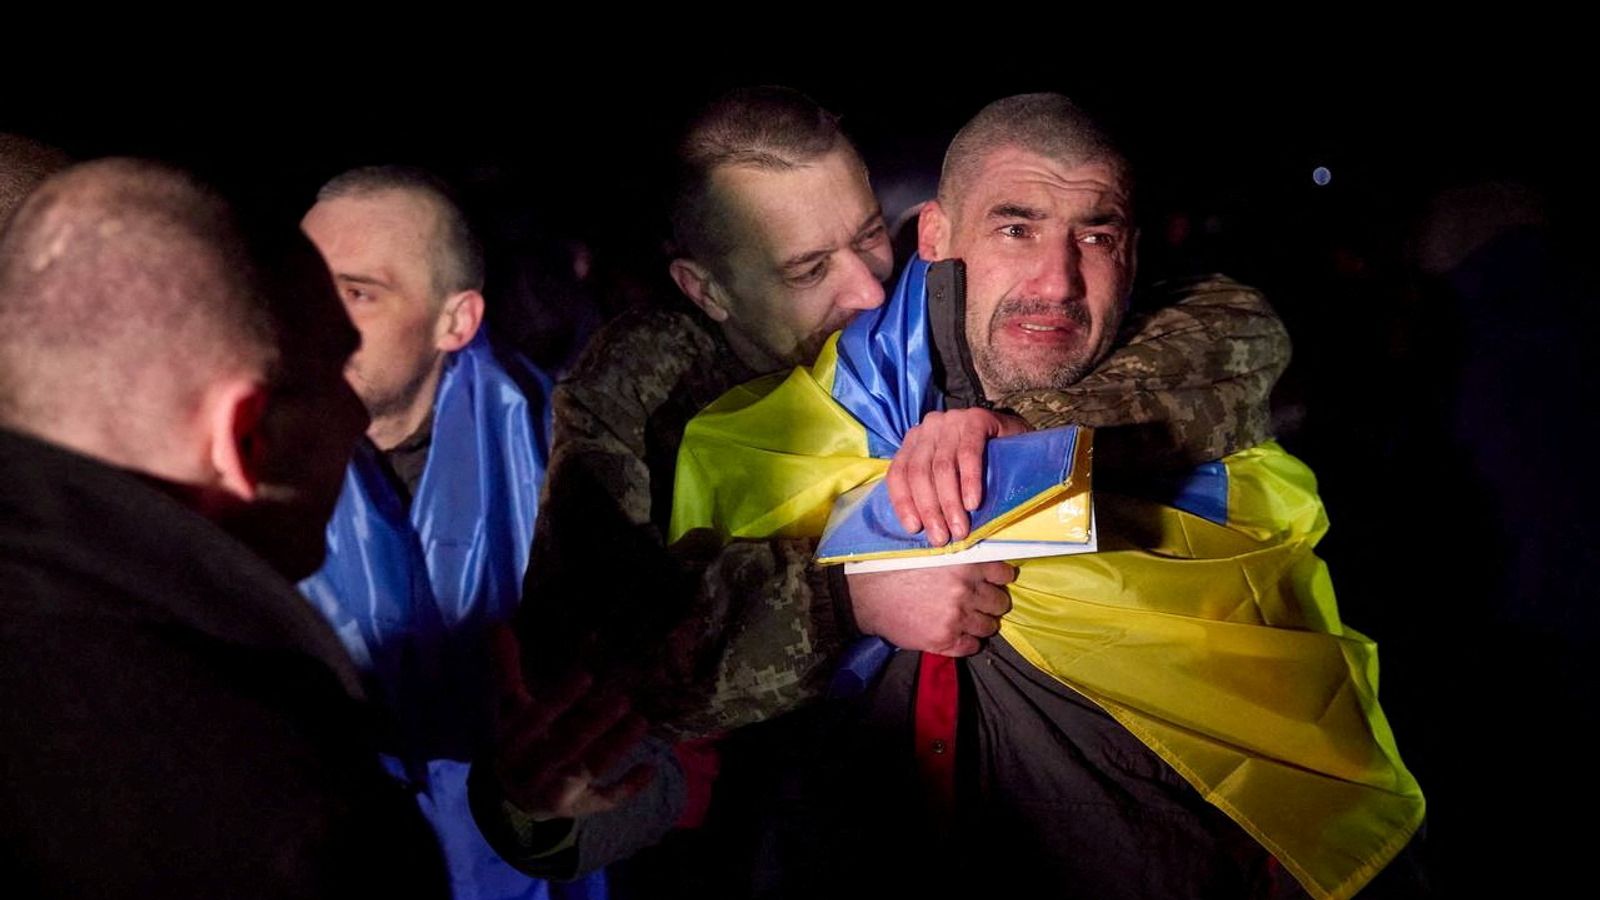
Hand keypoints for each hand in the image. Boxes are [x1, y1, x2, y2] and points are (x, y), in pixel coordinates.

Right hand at [489, 625, 654, 820]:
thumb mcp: (511, 711)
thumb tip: (496, 625)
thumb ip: (507, 670)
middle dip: (593, 726)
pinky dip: (628, 786)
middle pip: (564, 749)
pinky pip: (605, 800)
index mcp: (510, 747)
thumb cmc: (520, 742)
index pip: (534, 722)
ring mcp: (556, 795)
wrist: (517, 800)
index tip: (586, 675)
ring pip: (587, 771)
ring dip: (615, 748)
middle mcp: (530, 774)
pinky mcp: (580, 808)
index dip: (559, 700)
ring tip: (640, 721)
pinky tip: (651, 767)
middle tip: (624, 699)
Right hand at [846, 561, 1016, 655]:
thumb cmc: (896, 568)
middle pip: (1000, 602)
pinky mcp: (945, 640)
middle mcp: (966, 590)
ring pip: (989, 626)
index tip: (991, 583)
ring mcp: (957, 617)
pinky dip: (968, 642)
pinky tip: (956, 634)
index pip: (1003, 574)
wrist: (868, 595)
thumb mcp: (932, 551)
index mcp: (966, 564)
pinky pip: (972, 646)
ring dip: (981, 624)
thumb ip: (962, 557)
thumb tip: (985, 565)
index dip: (998, 579)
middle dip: (991, 603)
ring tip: (965, 620)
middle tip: (976, 603)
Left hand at [885, 408, 1030, 545]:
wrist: (1017, 438)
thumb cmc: (980, 463)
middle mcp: (928, 427)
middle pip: (919, 472)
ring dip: (950, 503)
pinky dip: (969, 481)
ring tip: (960, 528)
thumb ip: (932, 490)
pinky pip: (968, 454)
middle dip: (929, 509)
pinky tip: (973, 503)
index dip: (903, 502)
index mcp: (915, 440)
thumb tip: (923, 529)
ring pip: (942, 467)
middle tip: (941, 537)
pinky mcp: (976, 419)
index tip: (914, 529)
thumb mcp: (949, 475)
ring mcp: (951, 420)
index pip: (899, 473)